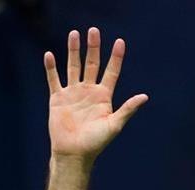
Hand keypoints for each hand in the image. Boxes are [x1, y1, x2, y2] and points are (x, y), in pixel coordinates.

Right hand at [44, 28, 148, 160]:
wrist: (74, 153)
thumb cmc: (96, 143)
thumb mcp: (114, 125)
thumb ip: (127, 109)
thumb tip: (145, 96)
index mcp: (104, 96)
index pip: (111, 71)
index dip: (116, 57)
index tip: (120, 42)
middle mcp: (88, 91)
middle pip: (92, 64)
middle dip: (93, 47)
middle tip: (94, 30)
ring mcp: (73, 93)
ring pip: (73, 67)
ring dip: (73, 51)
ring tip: (74, 34)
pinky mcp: (57, 98)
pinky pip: (54, 79)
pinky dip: (51, 68)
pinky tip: (49, 55)